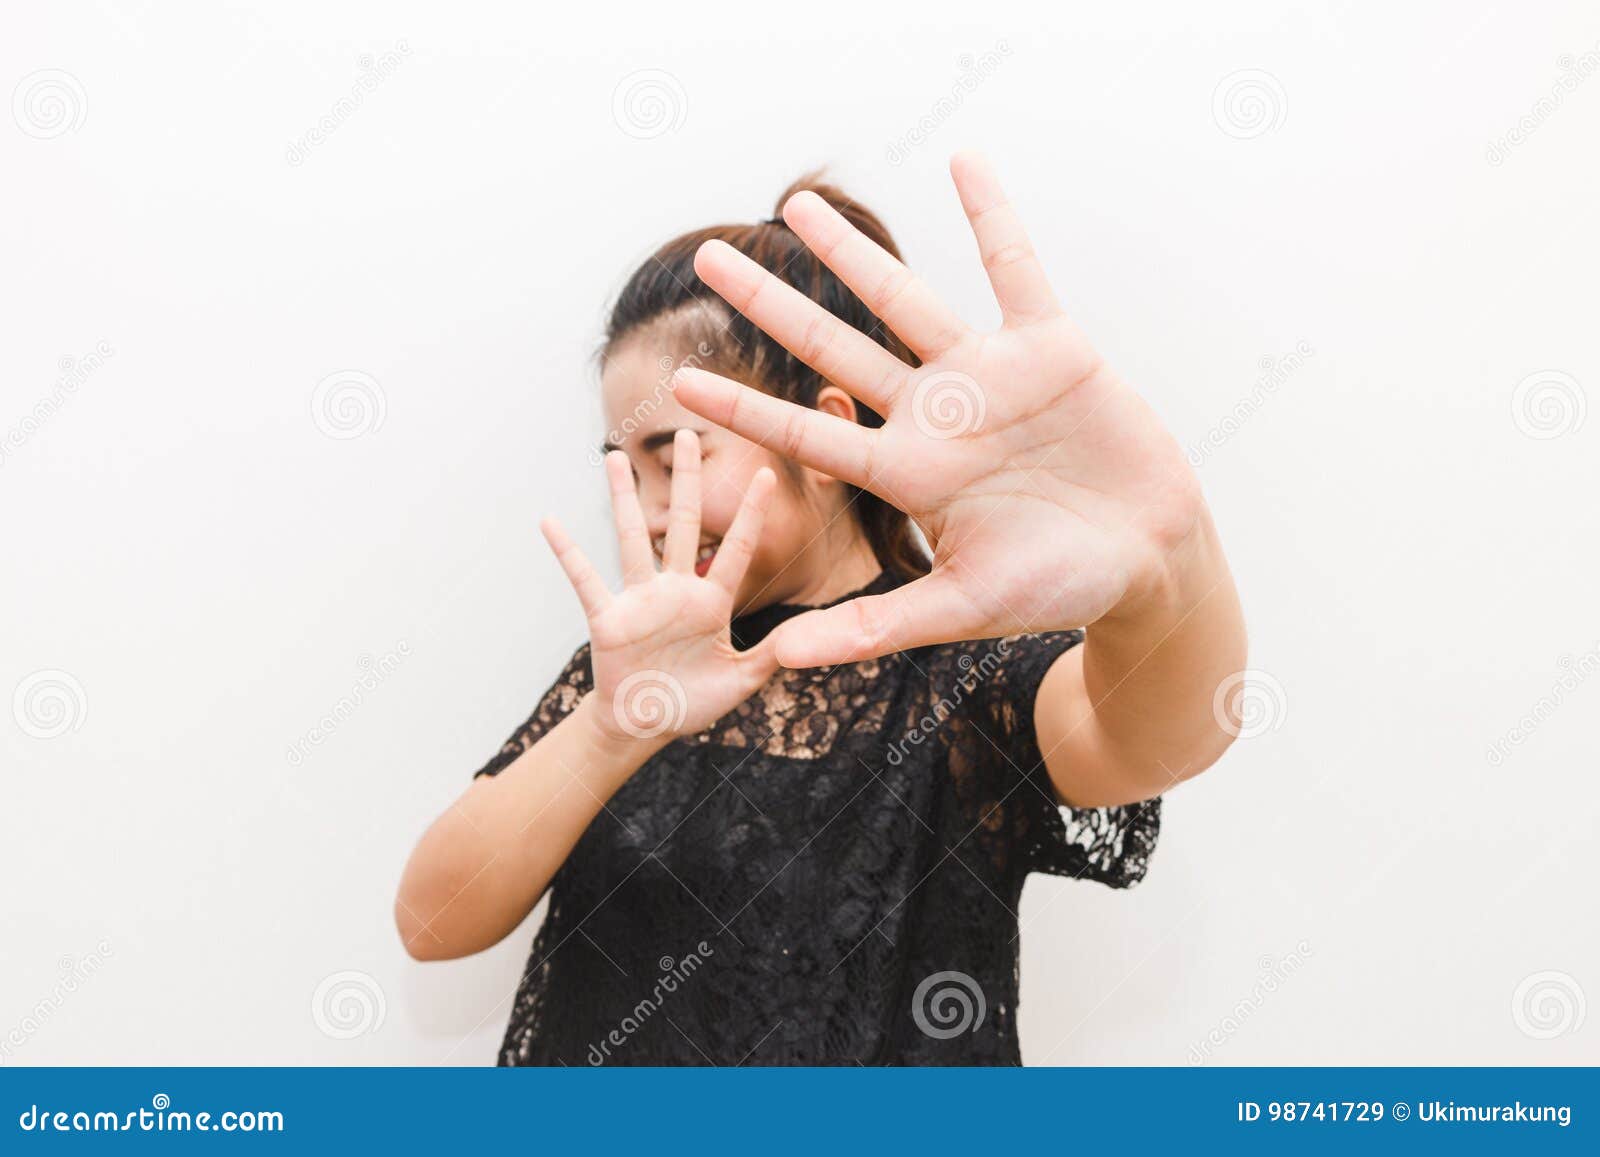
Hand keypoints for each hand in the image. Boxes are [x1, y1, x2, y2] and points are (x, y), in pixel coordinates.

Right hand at [540, 430, 780, 741]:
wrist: (646, 726)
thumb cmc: (695, 702)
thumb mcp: (742, 681)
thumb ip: (772, 655)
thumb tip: (811, 635)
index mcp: (713, 603)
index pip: (737, 550)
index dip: (751, 515)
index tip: (768, 473)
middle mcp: (677, 591)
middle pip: (685, 524)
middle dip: (687, 480)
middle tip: (687, 434)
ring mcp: (641, 601)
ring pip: (633, 540)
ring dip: (623, 499)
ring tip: (614, 456)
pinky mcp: (609, 619)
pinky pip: (585, 581)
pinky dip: (568, 552)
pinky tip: (550, 522)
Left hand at [670, 151, 1204, 667]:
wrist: (1146, 559)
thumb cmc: (1055, 589)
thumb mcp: (960, 608)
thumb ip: (873, 626)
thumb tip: (780, 659)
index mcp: (907, 474)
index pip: (805, 433)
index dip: (743, 406)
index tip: (676, 380)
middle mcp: (934, 416)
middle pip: (832, 348)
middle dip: (770, 304)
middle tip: (708, 258)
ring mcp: (987, 376)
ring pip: (904, 299)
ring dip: (852, 251)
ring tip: (795, 201)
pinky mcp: (1050, 348)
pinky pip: (1017, 268)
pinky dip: (994, 217)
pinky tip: (965, 160)